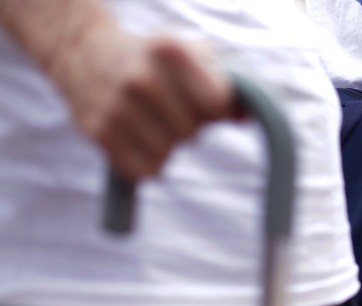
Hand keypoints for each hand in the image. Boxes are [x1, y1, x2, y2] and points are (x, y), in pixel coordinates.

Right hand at [48, 23, 232, 180]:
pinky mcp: (99, 133)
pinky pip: (145, 170)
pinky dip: (149, 162)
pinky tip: (139, 138)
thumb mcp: (192, 55)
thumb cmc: (155, 60)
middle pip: (191, 132)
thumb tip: (246, 117)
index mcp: (170, 50)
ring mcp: (116, 106)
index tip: (209, 103)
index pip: (216, 104)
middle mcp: (140, 77)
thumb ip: (228, 85)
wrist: (87, 55)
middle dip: (189, 126)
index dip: (217, 109)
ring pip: (167, 153)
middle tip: (172, 109)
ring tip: (152, 120)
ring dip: (167, 145)